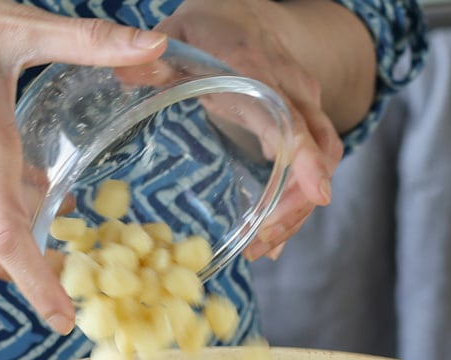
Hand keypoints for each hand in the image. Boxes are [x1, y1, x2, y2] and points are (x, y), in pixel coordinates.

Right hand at [0, 0, 167, 333]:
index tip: (62, 318)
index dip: (37, 284)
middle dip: (33, 267)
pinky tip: (8, 162)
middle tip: (72, 262)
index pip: (8, 238)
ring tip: (51, 194)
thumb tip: (152, 47)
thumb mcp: (17, 27)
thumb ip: (90, 42)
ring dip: (16, 220)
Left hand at [155, 0, 345, 260]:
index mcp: (256, 68)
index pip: (289, 116)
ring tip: (262, 246)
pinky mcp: (306, 122)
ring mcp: (304, 104)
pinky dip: (298, 202)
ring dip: (298, 208)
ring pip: (324, 160)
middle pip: (318, 149)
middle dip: (297, 202)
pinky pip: (316, 163)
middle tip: (261, 242)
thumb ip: (149, 60)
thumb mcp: (172, 37)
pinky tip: (273, 236)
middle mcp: (290, 87)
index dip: (304, 156)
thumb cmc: (206, 31)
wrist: (246, 14)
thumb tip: (126, 75)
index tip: (318, 194)